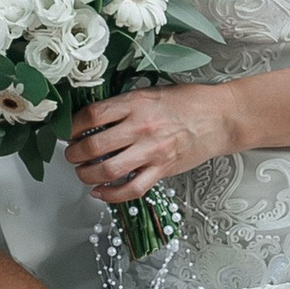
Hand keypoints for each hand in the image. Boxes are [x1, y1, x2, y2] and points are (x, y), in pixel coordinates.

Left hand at [67, 83, 241, 208]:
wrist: (220, 116)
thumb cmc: (188, 102)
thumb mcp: (151, 93)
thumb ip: (124, 105)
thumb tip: (94, 119)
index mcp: (135, 103)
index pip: (91, 115)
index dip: (73, 126)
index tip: (70, 132)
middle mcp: (141, 127)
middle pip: (93, 145)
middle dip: (74, 154)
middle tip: (72, 155)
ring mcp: (152, 151)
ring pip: (107, 170)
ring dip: (87, 175)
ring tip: (83, 172)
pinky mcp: (162, 170)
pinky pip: (131, 189)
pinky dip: (111, 195)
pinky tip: (100, 192)